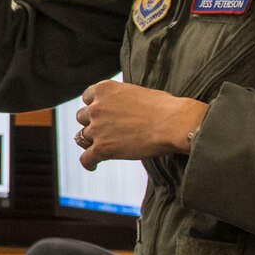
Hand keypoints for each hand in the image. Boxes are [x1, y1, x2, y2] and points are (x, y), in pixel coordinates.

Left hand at [71, 80, 207, 169]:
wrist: (173, 123)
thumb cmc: (164, 107)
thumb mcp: (136, 91)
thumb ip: (121, 98)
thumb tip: (122, 107)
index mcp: (104, 89)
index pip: (87, 98)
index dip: (93, 107)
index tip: (99, 114)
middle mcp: (96, 107)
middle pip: (82, 117)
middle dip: (92, 123)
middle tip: (104, 131)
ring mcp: (97, 128)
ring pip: (82, 137)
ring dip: (91, 142)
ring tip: (100, 148)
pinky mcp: (102, 148)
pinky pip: (86, 158)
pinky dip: (88, 162)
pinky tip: (94, 165)